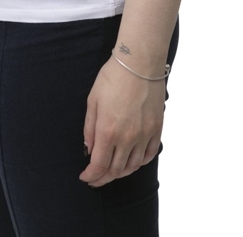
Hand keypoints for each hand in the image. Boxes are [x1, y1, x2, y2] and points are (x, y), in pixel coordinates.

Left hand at [79, 57, 164, 186]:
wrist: (139, 63)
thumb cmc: (113, 77)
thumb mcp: (93, 101)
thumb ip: (90, 128)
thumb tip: (89, 149)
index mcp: (108, 131)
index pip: (99, 165)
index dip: (91, 175)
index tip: (85, 178)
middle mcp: (128, 138)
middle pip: (116, 170)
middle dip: (103, 178)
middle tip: (96, 179)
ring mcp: (144, 135)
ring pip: (133, 166)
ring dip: (121, 173)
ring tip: (112, 172)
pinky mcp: (156, 129)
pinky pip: (149, 155)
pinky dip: (140, 163)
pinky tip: (132, 162)